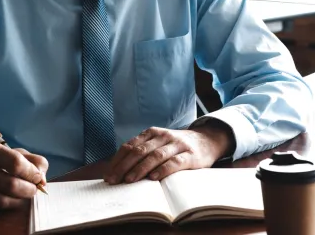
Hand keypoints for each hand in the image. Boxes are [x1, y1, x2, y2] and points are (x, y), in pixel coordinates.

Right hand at [0, 142, 48, 210]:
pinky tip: (12, 200)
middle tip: (34, 190)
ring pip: (3, 200)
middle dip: (28, 190)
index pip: (16, 163)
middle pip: (10, 185)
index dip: (31, 173)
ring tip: (24, 195)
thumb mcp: (12, 153)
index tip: (38, 178)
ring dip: (20, 200)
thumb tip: (43, 179)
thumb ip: (33, 161)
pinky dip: (9, 206)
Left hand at [104, 123, 233, 184]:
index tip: (108, 174)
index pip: (130, 146)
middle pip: (140, 151)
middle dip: (124, 166)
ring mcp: (177, 145)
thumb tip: (117, 170)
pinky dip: (163, 170)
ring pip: (155, 155)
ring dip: (140, 168)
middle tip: (114, 180)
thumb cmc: (176, 146)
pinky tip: (154, 178)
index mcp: (152, 133)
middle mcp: (163, 136)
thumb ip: (142, 151)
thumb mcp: (159, 143)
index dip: (117, 160)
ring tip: (129, 180)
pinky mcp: (190, 155)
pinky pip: (175, 163)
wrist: (207, 140)